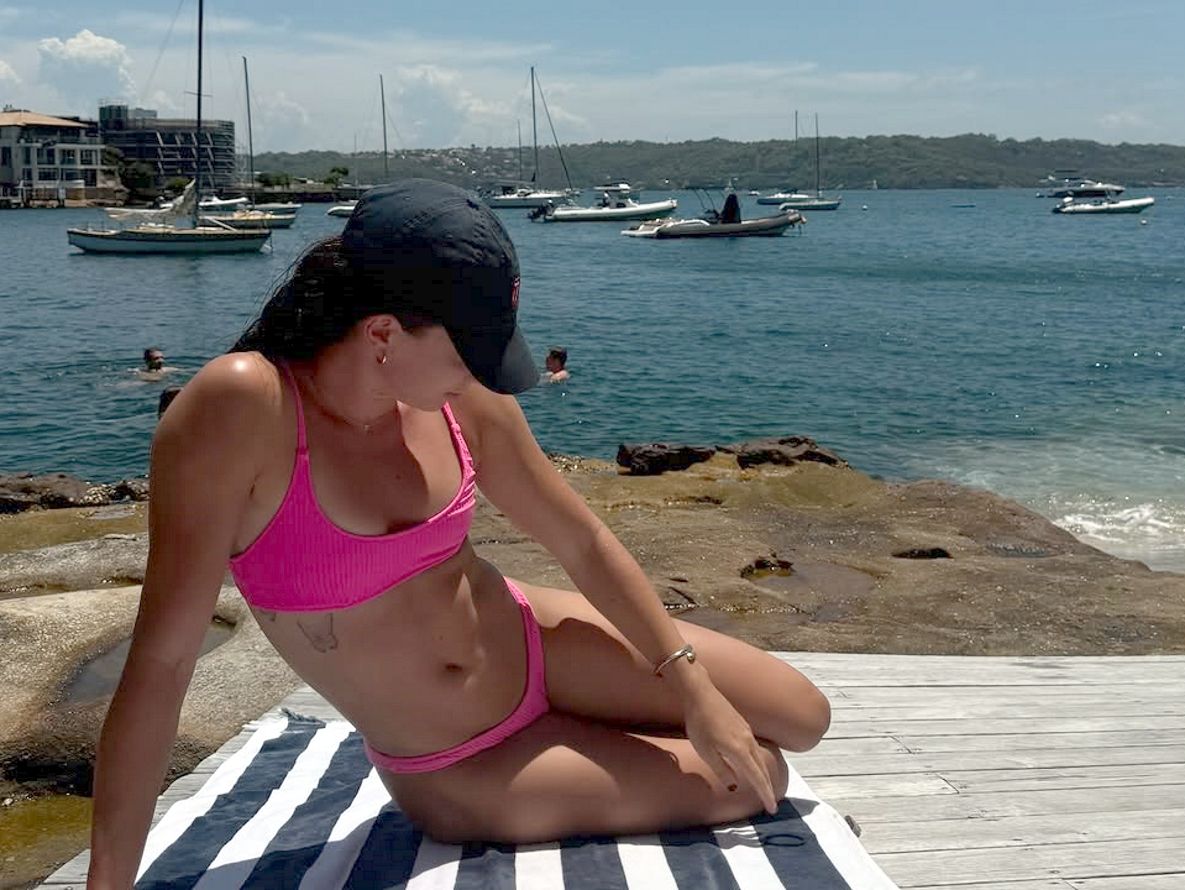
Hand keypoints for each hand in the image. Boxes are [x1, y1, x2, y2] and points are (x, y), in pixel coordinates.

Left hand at [679, 675, 778, 813]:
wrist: (701, 693)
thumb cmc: (699, 723)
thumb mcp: (705, 751)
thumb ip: (721, 769)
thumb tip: (734, 785)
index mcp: (739, 750)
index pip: (757, 777)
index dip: (765, 794)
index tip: (772, 809)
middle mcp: (748, 741)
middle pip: (762, 769)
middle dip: (767, 788)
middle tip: (772, 805)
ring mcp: (746, 732)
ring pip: (759, 758)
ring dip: (763, 775)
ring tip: (764, 788)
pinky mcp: (742, 726)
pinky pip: (755, 749)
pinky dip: (757, 762)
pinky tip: (753, 765)